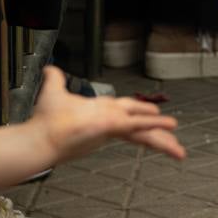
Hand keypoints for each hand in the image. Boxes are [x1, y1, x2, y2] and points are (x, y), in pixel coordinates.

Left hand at [30, 66, 184, 162]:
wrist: (38, 138)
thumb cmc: (46, 121)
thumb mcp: (55, 92)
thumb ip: (56, 79)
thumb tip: (51, 68)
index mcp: (104, 114)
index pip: (129, 115)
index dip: (143, 115)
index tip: (156, 117)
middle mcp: (111, 121)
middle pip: (141, 127)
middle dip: (159, 133)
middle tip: (175, 141)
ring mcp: (112, 125)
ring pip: (143, 132)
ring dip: (162, 136)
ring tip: (179, 149)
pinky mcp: (110, 127)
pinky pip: (136, 125)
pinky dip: (153, 124)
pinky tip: (168, 125)